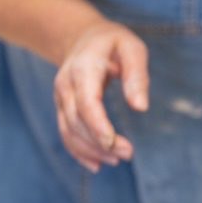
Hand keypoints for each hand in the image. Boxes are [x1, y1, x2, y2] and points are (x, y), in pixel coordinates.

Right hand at [53, 21, 148, 172]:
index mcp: (83, 68)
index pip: (86, 103)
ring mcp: (60, 97)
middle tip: (128, 153)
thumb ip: (137, 75)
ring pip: (69, 131)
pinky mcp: (62, 108)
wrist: (82, 37)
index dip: (98, 126)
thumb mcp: (132, 48)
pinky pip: (65, 133)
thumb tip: (141, 107)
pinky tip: (96, 164)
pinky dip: (79, 151)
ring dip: (91, 150)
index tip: (116, 144)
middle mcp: (66, 84)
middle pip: (77, 121)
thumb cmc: (112, 43)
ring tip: (117, 160)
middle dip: (100, 143)